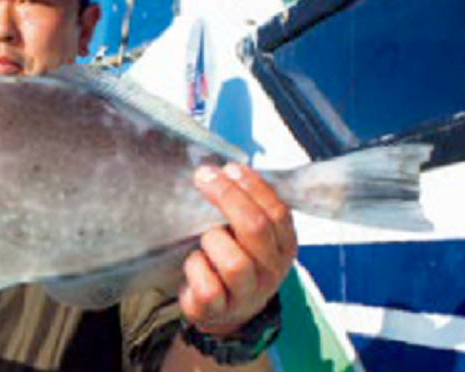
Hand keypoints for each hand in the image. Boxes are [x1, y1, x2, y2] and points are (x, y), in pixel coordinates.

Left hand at [179, 163, 296, 334]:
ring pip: (234, 261)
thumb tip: (222, 169)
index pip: (277, 211)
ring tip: (205, 239)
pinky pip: (208, 286)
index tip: (228, 168)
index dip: (252, 186)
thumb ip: (245, 206)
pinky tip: (195, 262)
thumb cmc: (237, 260)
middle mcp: (271, 270)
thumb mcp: (250, 234)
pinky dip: (196, 268)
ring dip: (212, 241)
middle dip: (227, 196)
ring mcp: (248, 293)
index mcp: (284, 246)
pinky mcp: (220, 309)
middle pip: (255, 228)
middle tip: (204, 178)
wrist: (225, 310)